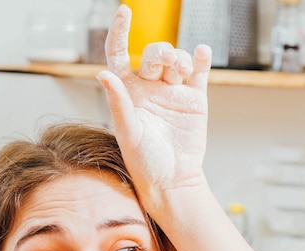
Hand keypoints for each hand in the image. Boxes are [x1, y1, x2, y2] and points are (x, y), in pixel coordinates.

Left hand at [96, 5, 211, 212]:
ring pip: (176, 59)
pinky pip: (199, 70)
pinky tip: (201, 53)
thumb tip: (103, 74)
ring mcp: (172, 92)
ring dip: (179, 58)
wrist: (172, 180)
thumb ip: (118, 103)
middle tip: (165, 64)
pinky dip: (201, 58)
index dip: (119, 32)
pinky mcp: (195, 98)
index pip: (119, 55)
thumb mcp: (128, 133)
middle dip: (160, 52)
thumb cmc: (144, 162)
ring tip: (181, 71)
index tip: (124, 11)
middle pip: (153, 54)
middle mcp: (148, 89)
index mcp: (127, 94)